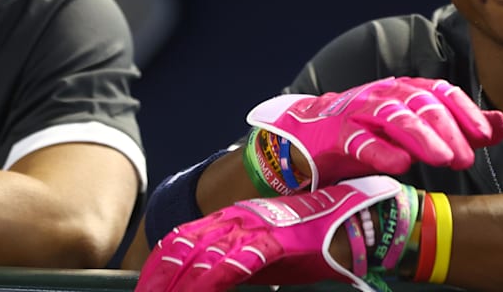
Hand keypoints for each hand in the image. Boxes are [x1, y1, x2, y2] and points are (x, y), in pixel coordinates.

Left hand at [136, 175, 401, 291]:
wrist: (358, 223)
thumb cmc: (317, 243)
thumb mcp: (271, 254)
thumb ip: (242, 265)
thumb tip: (217, 284)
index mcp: (234, 218)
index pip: (181, 239)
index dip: (156, 267)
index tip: (143, 290)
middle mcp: (238, 217)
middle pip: (180, 247)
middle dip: (157, 280)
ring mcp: (255, 227)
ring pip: (198, 257)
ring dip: (174, 286)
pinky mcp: (273, 242)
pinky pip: (229, 266)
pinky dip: (205, 285)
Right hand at [248, 76, 502, 189]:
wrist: (305, 145)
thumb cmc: (366, 138)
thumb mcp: (415, 134)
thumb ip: (459, 129)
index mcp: (405, 92)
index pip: (441, 93)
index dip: (465, 112)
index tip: (487, 136)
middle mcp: (383, 95)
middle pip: (420, 104)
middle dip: (447, 130)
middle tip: (467, 159)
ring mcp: (357, 112)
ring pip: (392, 116)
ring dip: (420, 137)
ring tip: (442, 159)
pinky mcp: (333, 136)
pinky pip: (358, 140)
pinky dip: (379, 150)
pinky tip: (399, 165)